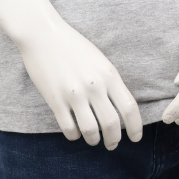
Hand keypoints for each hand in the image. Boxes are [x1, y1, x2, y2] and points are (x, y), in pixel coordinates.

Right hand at [17, 15, 143, 149]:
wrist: (43, 35)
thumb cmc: (73, 46)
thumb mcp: (99, 60)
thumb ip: (110, 82)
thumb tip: (121, 109)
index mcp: (108, 74)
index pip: (129, 108)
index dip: (135, 127)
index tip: (135, 138)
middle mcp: (93, 85)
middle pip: (112, 124)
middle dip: (114, 139)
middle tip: (112, 144)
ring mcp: (74, 94)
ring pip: (91, 131)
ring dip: (94, 140)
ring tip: (94, 139)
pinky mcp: (55, 100)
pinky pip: (69, 129)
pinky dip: (74, 135)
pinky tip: (75, 132)